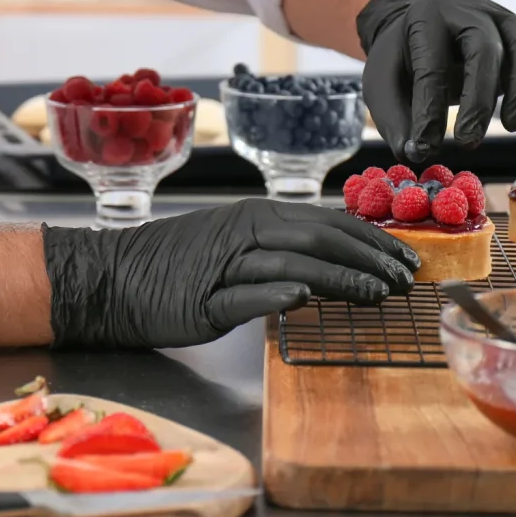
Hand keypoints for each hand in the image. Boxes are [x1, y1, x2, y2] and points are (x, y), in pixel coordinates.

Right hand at [41, 198, 418, 348]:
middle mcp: (244, 232)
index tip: (404, 257)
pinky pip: (243, 295)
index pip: (326, 221)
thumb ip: (278, 243)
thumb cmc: (176, 261)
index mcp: (255, 215)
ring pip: (289, 264)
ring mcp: (223, 266)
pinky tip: (301, 301)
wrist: (111, 277)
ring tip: (375, 294)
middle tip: (402, 279)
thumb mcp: (231, 240)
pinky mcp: (202, 301)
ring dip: (337, 279)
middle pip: (317, 238)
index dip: (370, 238)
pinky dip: (273, 296)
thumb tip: (336, 253)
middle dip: (367, 258)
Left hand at [356, 0, 515, 163]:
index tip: (425, 147)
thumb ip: (395, 120)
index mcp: (426, 17)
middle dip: (480, 99)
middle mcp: (468, 9)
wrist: (421, 28)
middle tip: (468, 141)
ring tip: (513, 125)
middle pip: (485, 46)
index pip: (431, 66)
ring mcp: (502, 16)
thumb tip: (416, 154)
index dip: (429, 111)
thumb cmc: (403, 59)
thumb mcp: (383, 84)